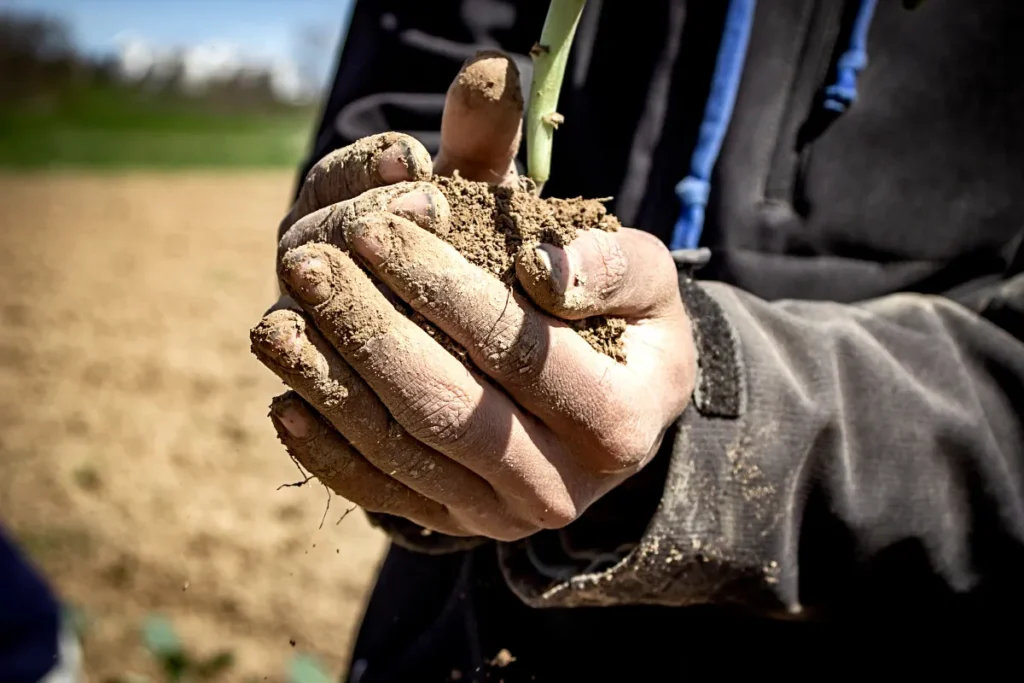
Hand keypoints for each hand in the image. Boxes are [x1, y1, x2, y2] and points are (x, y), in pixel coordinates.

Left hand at [251, 52, 695, 540]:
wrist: (620, 408)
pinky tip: (286, 403)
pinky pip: (384, 495)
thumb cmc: (631, 327)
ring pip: (403, 454)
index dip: (440, 288)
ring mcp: (504, 516)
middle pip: (446, 408)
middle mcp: (561, 487)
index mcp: (619, 422)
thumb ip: (610, 266)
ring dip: (330, 387)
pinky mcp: (459, 524)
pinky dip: (329, 454)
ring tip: (276, 323)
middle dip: (367, 330)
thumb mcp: (647, 280)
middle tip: (308, 264)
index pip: (517, 351)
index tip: (376, 229)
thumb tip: (538, 269)